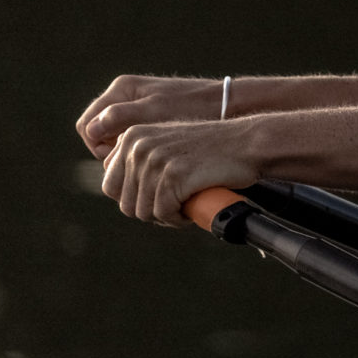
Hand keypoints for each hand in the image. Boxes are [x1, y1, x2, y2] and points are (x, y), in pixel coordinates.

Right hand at [77, 75, 221, 158]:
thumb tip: (92, 129)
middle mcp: (124, 95)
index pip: (88, 124)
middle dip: (107, 150)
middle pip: (97, 132)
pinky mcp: (148, 117)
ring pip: (112, 137)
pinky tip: (152, 159)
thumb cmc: (193, 106)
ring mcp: (136, 106)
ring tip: (143, 163)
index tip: (119, 158)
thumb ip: (121, 117)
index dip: (97, 146)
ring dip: (121, 153)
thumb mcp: (156, 111)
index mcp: (121, 89)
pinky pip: (129, 138)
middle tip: (131, 164)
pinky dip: (134, 150)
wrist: (226, 104)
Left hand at [100, 118, 260, 226]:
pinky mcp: (173, 175)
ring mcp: (155, 160)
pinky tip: (190, 211)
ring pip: (142, 211)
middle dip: (149, 212)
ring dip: (164, 218)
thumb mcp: (165, 143)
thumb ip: (139, 158)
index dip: (134, 200)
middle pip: (125, 202)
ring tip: (183, 209)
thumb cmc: (211, 149)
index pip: (111, 185)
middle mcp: (137, 146)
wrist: (246, 143)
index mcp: (131, 137)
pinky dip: (177, 220)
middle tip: (172, 209)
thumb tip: (119, 192)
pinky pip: (163, 213)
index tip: (156, 200)